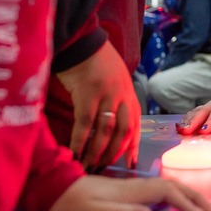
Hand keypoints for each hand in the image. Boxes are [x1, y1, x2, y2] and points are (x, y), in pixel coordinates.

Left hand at [46, 174, 210, 210]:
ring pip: (165, 186)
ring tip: (198, 205)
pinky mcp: (123, 191)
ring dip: (184, 194)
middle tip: (210, 209)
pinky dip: (171, 195)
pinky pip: (156, 191)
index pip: (166, 192)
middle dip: (193, 195)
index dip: (185, 202)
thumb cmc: (69, 202)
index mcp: (130, 190)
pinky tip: (171, 202)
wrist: (51, 188)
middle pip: (171, 185)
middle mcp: (133, 186)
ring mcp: (129, 187)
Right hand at [55, 42, 140, 170]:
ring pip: (105, 132)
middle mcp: (123, 96)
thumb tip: (112, 124)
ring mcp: (107, 96)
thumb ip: (117, 100)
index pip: (135, 126)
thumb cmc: (96, 62)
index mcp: (130, 94)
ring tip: (87, 167)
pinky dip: (80, 142)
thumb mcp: (115, 80)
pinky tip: (74, 154)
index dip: (133, 147)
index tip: (131, 165)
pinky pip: (85, 124)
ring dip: (96, 153)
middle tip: (102, 168)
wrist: (83, 41)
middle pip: (123, 133)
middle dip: (113, 154)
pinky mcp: (88, 94)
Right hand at [177, 89, 210, 134]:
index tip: (204, 130)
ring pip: (197, 111)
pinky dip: (187, 119)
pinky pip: (195, 113)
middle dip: (194, 122)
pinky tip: (181, 127)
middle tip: (186, 132)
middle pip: (204, 111)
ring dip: (188, 121)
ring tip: (180, 131)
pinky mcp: (208, 109)